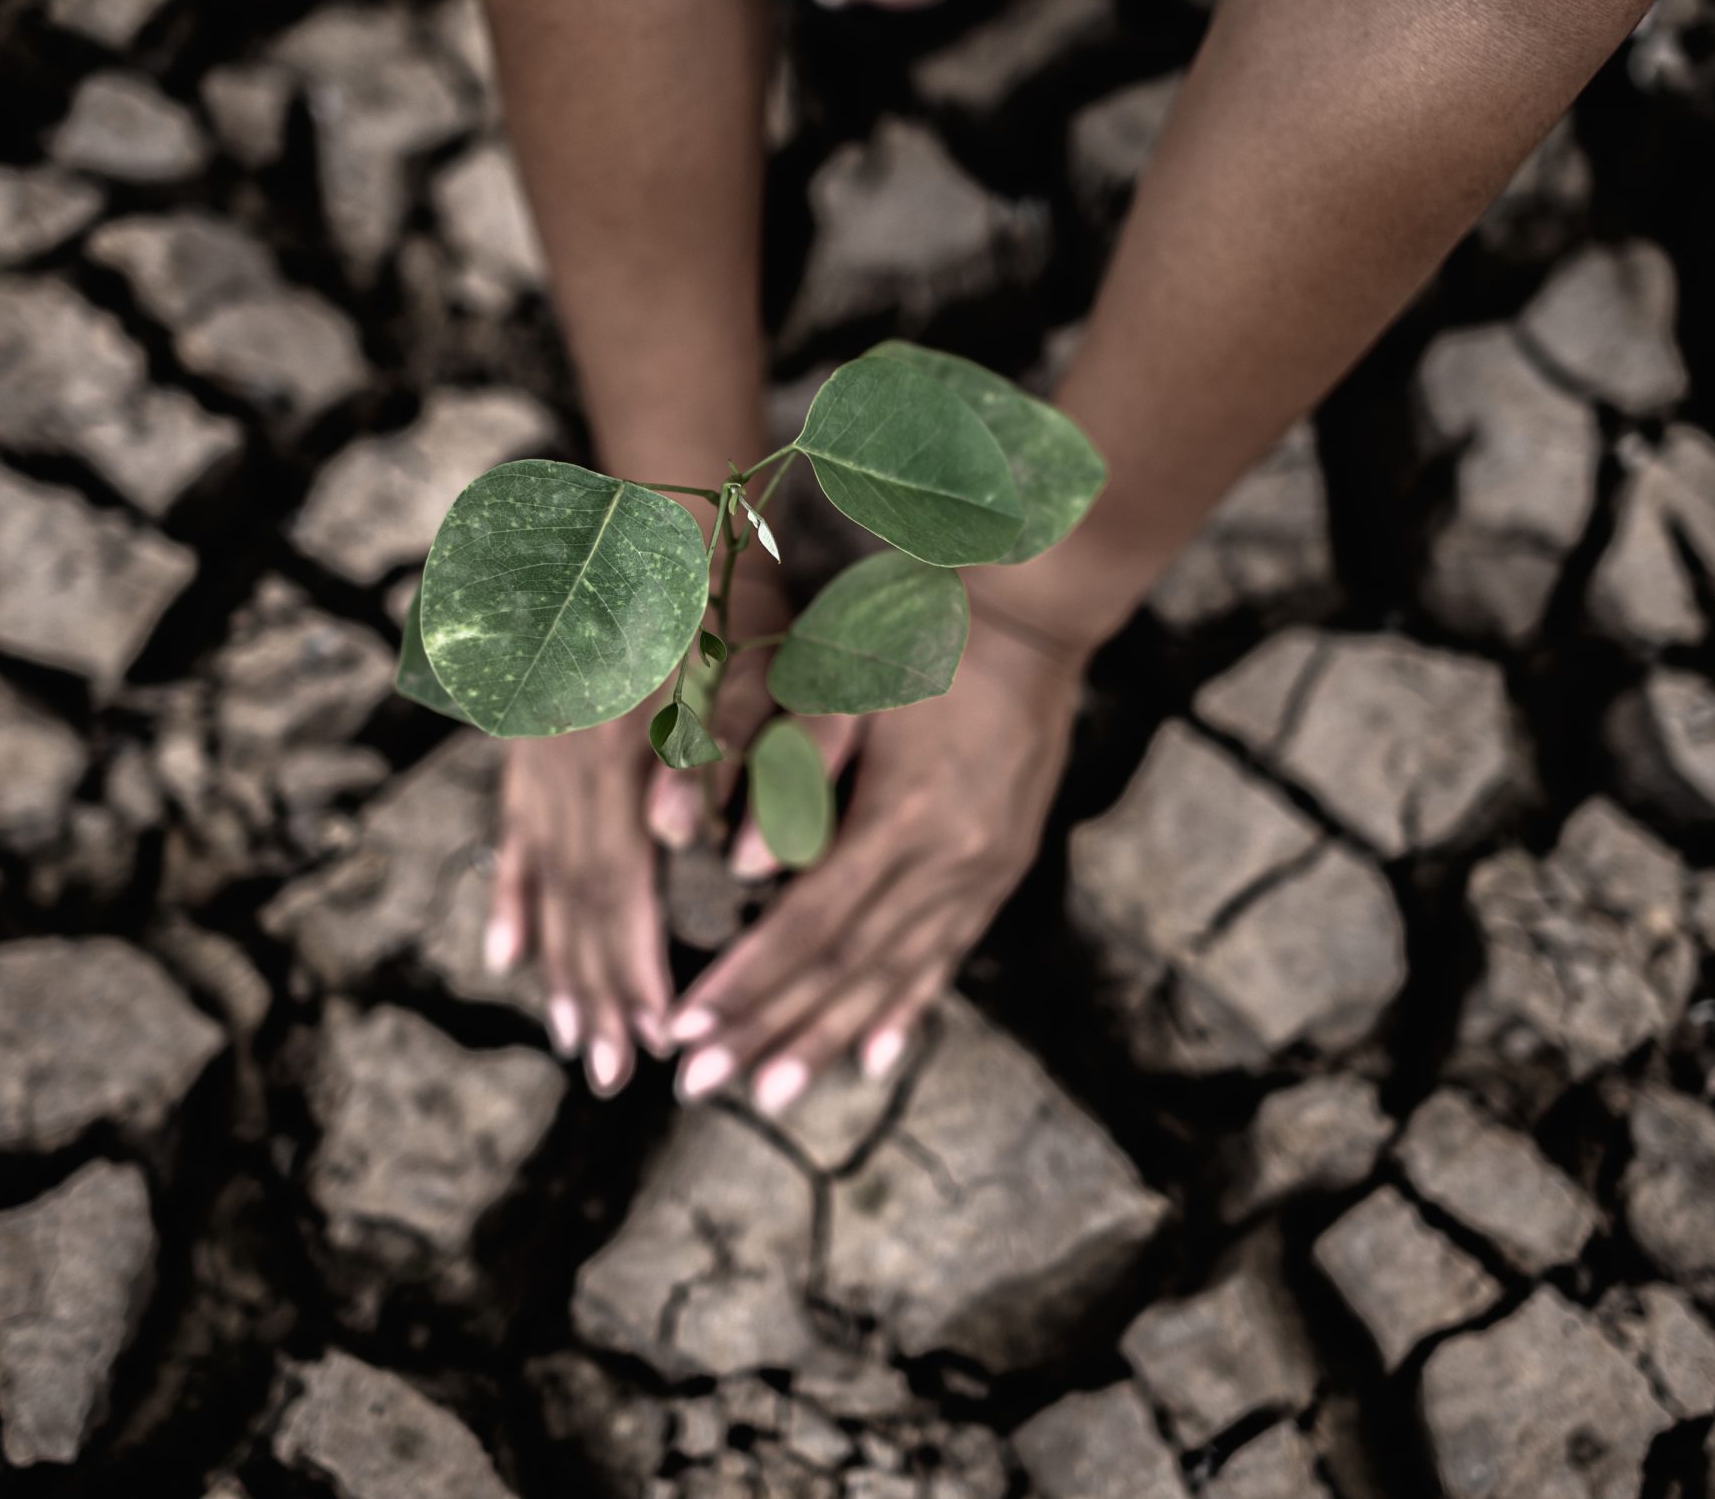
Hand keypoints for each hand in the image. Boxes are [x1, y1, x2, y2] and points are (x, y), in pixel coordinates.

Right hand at [484, 570, 788, 1096]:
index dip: (637, 961)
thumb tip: (678, 838)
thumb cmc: (732, 598)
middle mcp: (566, 758)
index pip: (622, 879)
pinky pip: (514, 835)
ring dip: (558, 964)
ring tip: (570, 1040)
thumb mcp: (751, 665)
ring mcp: (539, 752)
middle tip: (611, 1074)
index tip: (659, 1033)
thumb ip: (719, 748)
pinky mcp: (531, 744)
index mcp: (621, 745)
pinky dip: (512, 898)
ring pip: (545, 877)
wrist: (665, 516)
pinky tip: (508, 954)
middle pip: (578, 896)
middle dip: (596, 990)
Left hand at [661, 596, 1087, 1111]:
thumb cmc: (918, 636)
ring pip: (893, 978)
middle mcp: (948, 863)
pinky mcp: (1000, 871)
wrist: (1029, 618)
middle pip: (843, 970)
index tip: (685, 1028)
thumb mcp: (844, 686)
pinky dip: (904, 1011)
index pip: (806, 925)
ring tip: (771, 1096)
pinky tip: (874, 1059)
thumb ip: (793, 770)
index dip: (744, 984)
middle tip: (699, 1087)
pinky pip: (947, 958)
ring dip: (827, 1041)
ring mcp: (982, 874)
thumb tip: (741, 865)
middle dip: (766, 1033)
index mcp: (902, 817)